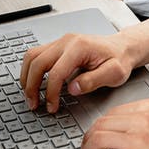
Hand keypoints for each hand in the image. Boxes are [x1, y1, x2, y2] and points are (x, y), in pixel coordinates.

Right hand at [20, 32, 137, 111]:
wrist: (122, 47)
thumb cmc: (119, 59)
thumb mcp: (114, 73)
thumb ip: (93, 81)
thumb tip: (72, 89)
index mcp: (79, 47)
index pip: (56, 72)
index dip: (50, 92)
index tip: (52, 106)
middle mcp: (66, 41)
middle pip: (37, 62)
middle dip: (32, 86)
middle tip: (33, 104)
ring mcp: (60, 42)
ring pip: (32, 56)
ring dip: (27, 77)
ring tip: (30, 95)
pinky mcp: (57, 46)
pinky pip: (36, 55)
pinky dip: (30, 70)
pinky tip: (33, 82)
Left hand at [81, 100, 148, 148]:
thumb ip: (146, 120)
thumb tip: (123, 128)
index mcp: (148, 108)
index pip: (112, 113)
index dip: (99, 127)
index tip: (96, 136)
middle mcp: (141, 120)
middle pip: (100, 124)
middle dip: (88, 139)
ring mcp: (139, 140)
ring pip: (98, 140)